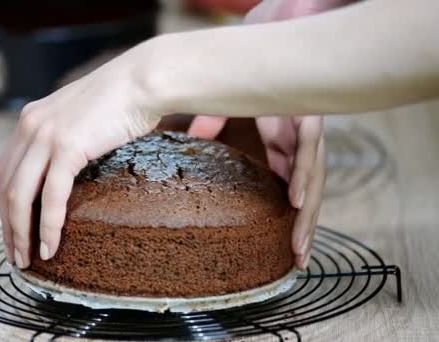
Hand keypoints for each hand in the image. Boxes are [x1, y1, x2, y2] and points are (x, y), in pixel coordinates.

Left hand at [0, 50, 158, 267]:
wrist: (142, 81)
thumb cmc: (121, 100)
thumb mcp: (81, 118)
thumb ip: (65, 139)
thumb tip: (67, 169)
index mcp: (31, 120)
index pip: (6, 171)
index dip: (5, 206)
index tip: (13, 231)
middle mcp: (30, 126)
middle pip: (5, 186)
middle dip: (7, 225)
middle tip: (16, 254)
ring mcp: (46, 135)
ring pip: (20, 195)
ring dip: (21, 232)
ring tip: (28, 259)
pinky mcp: (66, 146)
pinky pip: (50, 196)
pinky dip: (47, 225)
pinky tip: (50, 246)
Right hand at [188, 0, 342, 268]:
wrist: (272, 19)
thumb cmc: (248, 55)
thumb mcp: (224, 97)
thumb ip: (213, 119)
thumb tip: (195, 139)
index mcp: (277, 131)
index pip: (284, 175)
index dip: (284, 206)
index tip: (278, 236)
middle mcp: (294, 132)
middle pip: (305, 184)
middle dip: (302, 221)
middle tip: (296, 255)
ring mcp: (302, 121)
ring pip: (313, 173)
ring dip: (306, 209)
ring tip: (297, 241)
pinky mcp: (305, 109)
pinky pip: (307, 146)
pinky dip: (301, 173)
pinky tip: (294, 196)